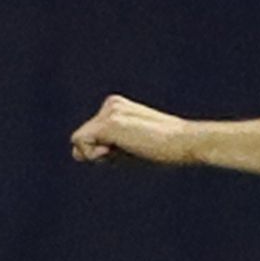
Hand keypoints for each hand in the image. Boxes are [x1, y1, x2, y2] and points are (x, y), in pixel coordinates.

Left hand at [71, 95, 194, 165]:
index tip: (135, 148)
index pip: (94, 135)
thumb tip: (75, 154)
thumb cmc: (164, 150)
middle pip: (85, 137)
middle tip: (134, 149)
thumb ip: (103, 150)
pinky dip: (96, 155)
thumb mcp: (129, 150)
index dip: (107, 150)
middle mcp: (110, 105)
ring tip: (130, 148)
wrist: (184, 142)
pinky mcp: (109, 124)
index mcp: (116, 106)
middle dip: (102, 152)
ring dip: (100, 155)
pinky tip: (120, 150)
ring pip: (80, 141)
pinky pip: (82, 144)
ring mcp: (109, 112)